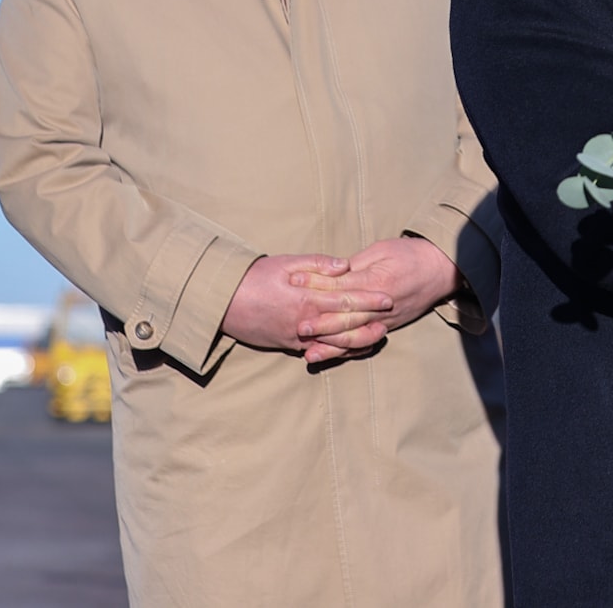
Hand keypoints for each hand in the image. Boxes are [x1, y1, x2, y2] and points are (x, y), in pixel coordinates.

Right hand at [219, 254, 389, 353]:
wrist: (221, 302)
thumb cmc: (254, 277)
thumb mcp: (286, 263)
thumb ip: (318, 264)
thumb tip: (345, 266)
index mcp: (306, 299)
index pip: (346, 300)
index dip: (369, 299)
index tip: (389, 297)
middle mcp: (304, 322)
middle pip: (344, 324)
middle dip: (369, 321)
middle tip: (391, 317)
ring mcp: (295, 337)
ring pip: (333, 342)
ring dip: (357, 340)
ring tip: (377, 335)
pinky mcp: (286, 345)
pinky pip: (316, 349)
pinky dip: (335, 349)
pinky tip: (349, 348)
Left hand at [288, 237, 463, 364]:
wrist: (443, 269)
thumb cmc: (411, 254)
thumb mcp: (382, 249)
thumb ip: (356, 264)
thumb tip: (330, 273)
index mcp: (377, 281)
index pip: (341, 285)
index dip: (316, 284)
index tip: (293, 281)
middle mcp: (381, 305)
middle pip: (345, 316)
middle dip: (319, 323)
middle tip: (296, 326)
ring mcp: (385, 319)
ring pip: (354, 335)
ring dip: (330, 344)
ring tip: (307, 350)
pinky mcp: (388, 327)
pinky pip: (364, 342)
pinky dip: (346, 351)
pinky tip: (330, 356)